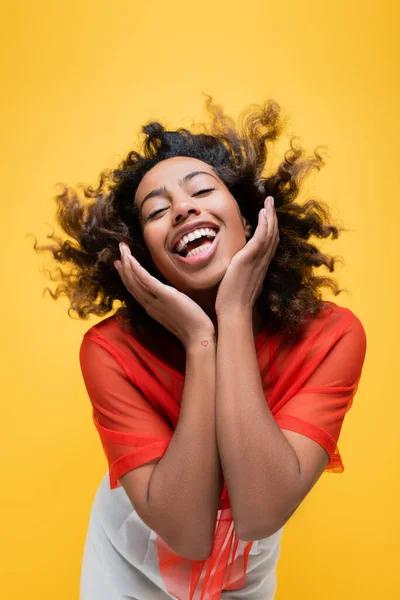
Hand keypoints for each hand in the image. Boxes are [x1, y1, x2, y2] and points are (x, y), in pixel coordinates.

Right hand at [115, 243, 214, 348]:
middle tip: (119, 249)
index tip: (120, 262)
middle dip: (124, 265)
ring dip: (127, 263)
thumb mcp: (176, 311)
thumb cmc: (192, 326)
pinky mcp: (165, 296)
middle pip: (131, 283)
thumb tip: (170, 292)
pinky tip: (131, 259)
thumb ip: (169, 302)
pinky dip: (137, 269)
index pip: (134, 289)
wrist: (198, 337)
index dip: (126, 275)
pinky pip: (146, 281)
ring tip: (122, 248)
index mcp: (152, 308)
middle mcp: (149, 305)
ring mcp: (155, 301)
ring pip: (135, 280)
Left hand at [215, 196, 278, 316]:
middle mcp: (262, 262)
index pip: (269, 243)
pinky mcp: (249, 259)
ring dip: (270, 215)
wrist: (233, 311)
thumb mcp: (239, 282)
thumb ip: (240, 272)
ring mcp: (257, 260)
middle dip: (273, 217)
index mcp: (260, 266)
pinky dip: (264, 224)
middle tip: (271, 202)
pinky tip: (262, 213)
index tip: (268, 214)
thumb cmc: (233, 301)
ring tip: (269, 202)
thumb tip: (234, 266)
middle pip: (273, 235)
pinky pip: (260, 237)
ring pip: (269, 233)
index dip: (270, 227)